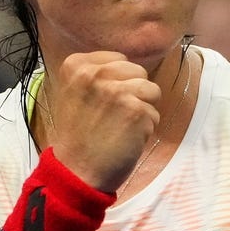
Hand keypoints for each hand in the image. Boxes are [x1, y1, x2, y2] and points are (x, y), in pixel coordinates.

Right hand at [45, 51, 161, 191]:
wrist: (76, 171)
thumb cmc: (78, 136)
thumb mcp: (74, 93)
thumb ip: (97, 74)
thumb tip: (127, 64)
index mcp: (77, 65)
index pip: (119, 59)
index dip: (118, 81)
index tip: (102, 101)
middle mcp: (96, 74)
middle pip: (138, 71)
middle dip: (133, 93)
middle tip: (113, 116)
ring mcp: (118, 91)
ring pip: (152, 90)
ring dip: (143, 110)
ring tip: (121, 126)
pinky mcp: (137, 111)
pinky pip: (155, 113)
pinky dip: (146, 129)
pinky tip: (126, 139)